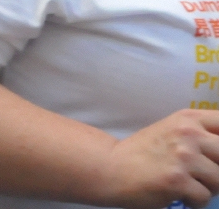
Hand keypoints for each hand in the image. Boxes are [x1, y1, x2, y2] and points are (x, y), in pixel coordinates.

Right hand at [95, 110, 218, 208]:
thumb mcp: (173, 132)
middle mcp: (188, 133)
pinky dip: (194, 201)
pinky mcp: (177, 179)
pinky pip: (205, 197)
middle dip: (218, 169)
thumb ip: (201, 135)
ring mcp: (183, 156)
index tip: (214, 155)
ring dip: (207, 187)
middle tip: (202, 173)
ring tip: (188, 184)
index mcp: (188, 119)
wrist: (111, 167)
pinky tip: (179, 193)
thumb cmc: (145, 152)